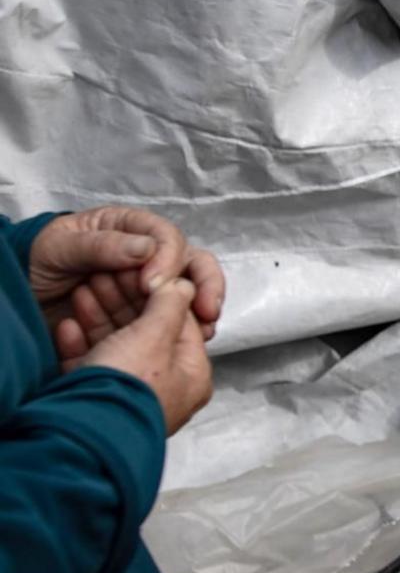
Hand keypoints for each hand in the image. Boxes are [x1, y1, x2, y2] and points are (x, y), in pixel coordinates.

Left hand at [31, 207, 224, 360]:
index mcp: (131, 228)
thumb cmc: (36, 260)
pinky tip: (173, 343)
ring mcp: (146, 285)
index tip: (153, 286)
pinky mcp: (140, 313)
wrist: (14, 296)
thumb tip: (147, 249)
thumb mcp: (62, 247)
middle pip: (192, 264)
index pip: (168, 238)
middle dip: (205, 287)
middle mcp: (146, 255)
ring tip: (200, 332)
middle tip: (207, 311)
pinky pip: (166, 321)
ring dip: (195, 314)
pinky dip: (175, 332)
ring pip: (187, 295)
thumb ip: (102, 245)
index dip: (169, 261)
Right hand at [78, 278, 213, 435]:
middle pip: (146, 334)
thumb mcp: (155, 336)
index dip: (161, 292)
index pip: (183, 323)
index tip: (141, 273)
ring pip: (116, 347)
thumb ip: (170, 305)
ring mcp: (129, 397)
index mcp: (192, 377)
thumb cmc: (127, 388)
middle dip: (124, 302)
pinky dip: (79, 344)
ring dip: (98, 317)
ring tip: (82, 293)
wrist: (84, 433)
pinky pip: (90, 367)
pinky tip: (66, 326)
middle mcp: (165, 390)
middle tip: (104, 278)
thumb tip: (183, 284)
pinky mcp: (97, 404)